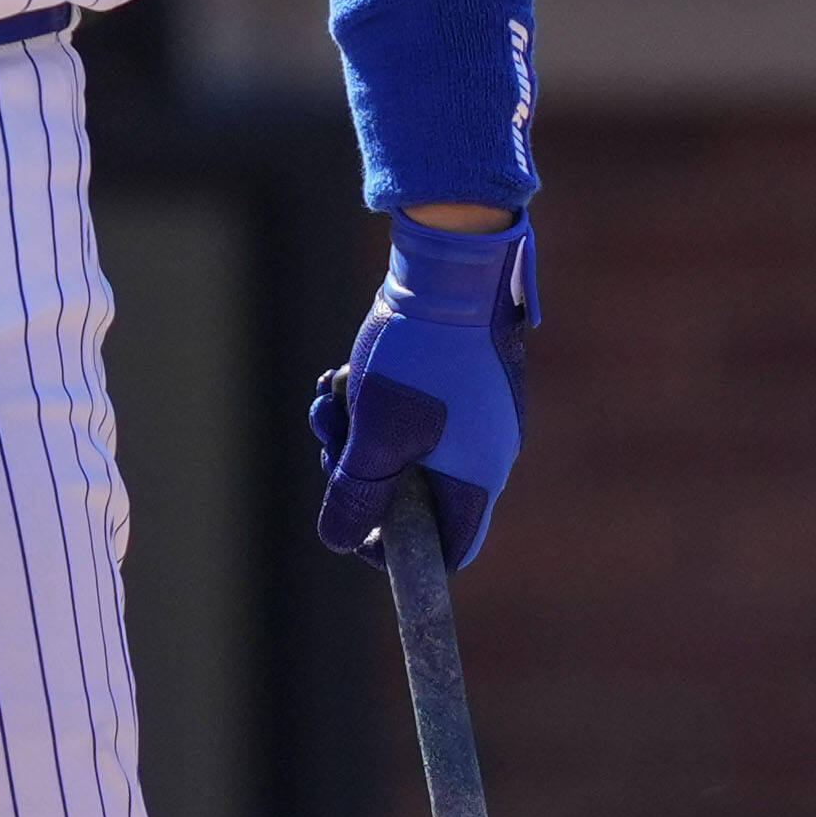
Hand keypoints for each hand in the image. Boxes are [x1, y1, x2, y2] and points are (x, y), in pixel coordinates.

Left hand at [308, 218, 533, 566]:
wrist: (454, 265)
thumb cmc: (416, 355)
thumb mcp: (374, 432)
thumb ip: (358, 493)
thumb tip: (341, 543)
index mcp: (478, 476)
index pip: (449, 549)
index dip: (400, 551)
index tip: (356, 527)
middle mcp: (488, 451)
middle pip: (417, 498)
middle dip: (362, 474)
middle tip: (328, 442)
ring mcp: (479, 415)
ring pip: (408, 450)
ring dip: (359, 433)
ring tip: (330, 397)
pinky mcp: (465, 383)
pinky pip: (417, 413)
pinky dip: (377, 404)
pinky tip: (345, 377)